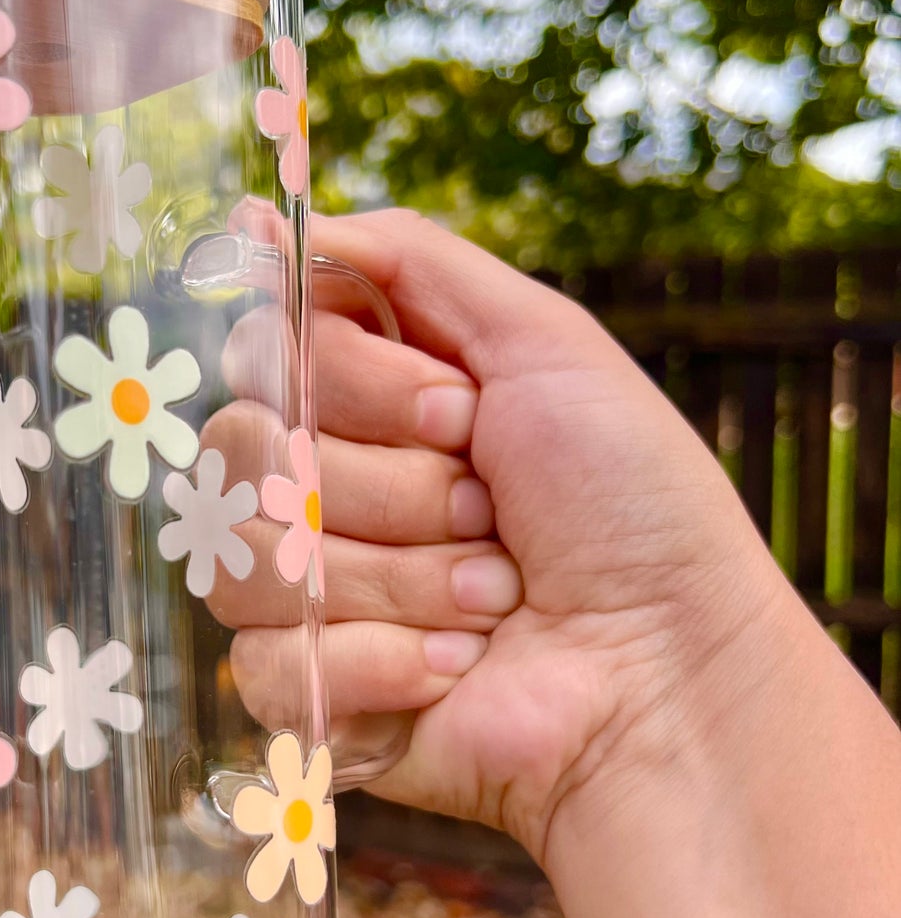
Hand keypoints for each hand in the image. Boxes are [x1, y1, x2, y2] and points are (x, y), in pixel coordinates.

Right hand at [223, 207, 786, 864]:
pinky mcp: (310, 697)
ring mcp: (309, 596)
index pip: (263, 355)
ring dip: (399, 577)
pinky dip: (380, 662)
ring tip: (493, 598)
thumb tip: (258, 220)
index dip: (353, 382)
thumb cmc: (631, 506)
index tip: (459, 412)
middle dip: (392, 487)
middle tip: (488, 511)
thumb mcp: (542, 340)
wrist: (670, 673)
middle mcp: (322, 490)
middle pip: (247, 452)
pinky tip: (456, 665)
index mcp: (365, 405)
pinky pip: (266, 664)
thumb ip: (404, 259)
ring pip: (253, 558)